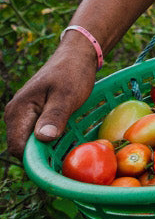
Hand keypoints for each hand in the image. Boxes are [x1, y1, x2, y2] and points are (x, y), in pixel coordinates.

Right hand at [5, 38, 97, 155]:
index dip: (35, 159)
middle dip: (42, 154)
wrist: (76, 56)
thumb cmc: (72, 73)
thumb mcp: (67, 96)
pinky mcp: (32, 114)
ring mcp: (22, 115)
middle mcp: (15, 115)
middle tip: (67, 156)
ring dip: (46, 147)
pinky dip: (49, 138)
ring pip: (30, 141)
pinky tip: (66, 138)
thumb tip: (43, 139)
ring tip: (68, 147)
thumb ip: (54, 117)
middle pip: (22, 147)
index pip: (18, 147)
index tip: (57, 162)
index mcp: (19, 111)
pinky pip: (36, 133)